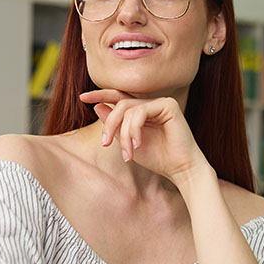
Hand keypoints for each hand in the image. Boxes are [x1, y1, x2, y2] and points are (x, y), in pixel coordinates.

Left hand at [80, 89, 207, 184]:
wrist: (181, 169)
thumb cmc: (158, 159)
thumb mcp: (129, 143)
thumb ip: (115, 125)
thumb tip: (97, 107)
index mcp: (143, 111)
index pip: (119, 97)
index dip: (100, 94)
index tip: (82, 97)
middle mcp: (152, 104)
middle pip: (120, 104)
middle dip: (110, 124)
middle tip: (105, 143)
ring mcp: (161, 102)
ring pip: (128, 109)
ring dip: (123, 133)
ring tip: (127, 153)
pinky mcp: (168, 104)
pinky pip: (140, 111)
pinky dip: (134, 129)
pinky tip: (138, 144)